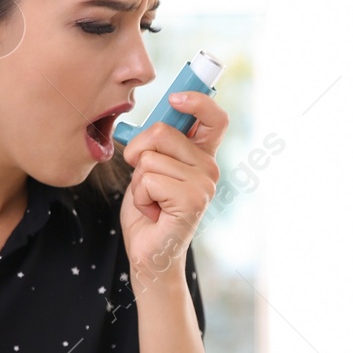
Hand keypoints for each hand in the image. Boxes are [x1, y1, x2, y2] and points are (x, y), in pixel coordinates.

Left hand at [119, 91, 226, 282]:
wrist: (149, 254)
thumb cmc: (148, 209)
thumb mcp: (150, 167)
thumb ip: (156, 143)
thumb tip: (151, 115)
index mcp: (201, 155)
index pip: (215, 118)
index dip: (197, 100)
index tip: (174, 98)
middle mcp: (209, 168)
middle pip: (162, 131)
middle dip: (138, 151)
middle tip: (144, 178)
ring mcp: (204, 185)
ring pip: (150, 158)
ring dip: (138, 181)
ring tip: (151, 201)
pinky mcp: (192, 200)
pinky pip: (149, 179)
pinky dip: (140, 197)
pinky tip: (153, 212)